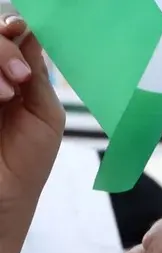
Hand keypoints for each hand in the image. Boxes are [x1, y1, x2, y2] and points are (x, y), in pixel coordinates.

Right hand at [0, 16, 62, 252]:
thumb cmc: (26, 162)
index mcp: (7, 75)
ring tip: (7, 94)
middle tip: (19, 75)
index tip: (20, 30)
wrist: (2, 202)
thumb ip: (36, 75)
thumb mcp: (43, 113)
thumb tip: (29, 35)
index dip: (10, 27)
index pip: (4, 35)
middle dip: (0, 47)